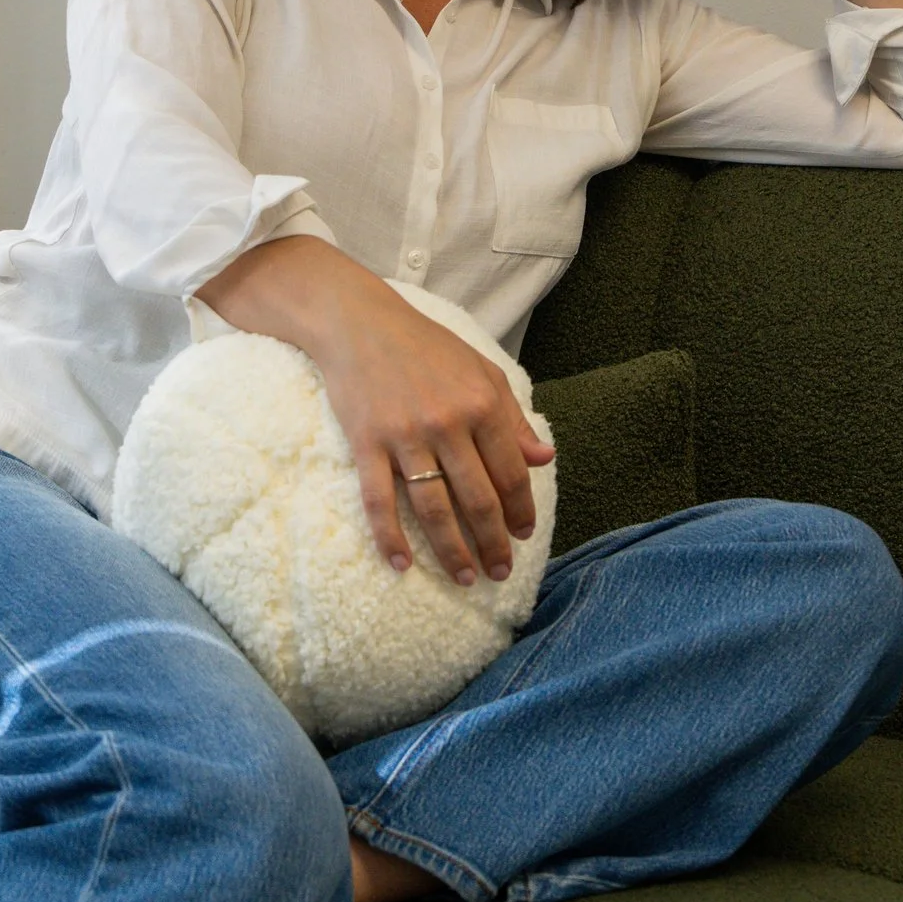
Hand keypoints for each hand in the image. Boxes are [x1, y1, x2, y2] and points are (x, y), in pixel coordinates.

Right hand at [195, 238, 551, 583]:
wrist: (359, 322)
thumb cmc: (425, 346)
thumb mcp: (481, 371)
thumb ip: (513, 417)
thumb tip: (544, 459)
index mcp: (482, 404)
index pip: (511, 473)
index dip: (521, 510)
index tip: (525, 535)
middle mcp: (448, 422)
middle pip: (478, 500)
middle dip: (493, 543)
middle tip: (500, 572)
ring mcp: (405, 435)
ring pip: (435, 509)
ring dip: (452, 551)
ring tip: (464, 579)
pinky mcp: (367, 442)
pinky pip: (379, 500)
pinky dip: (389, 537)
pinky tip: (401, 564)